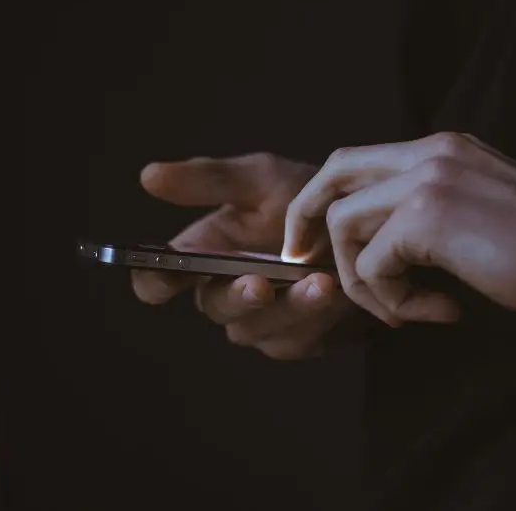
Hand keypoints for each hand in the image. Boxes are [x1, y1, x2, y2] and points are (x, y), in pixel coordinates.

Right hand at [131, 153, 370, 359]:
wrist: (368, 224)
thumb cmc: (305, 197)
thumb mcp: (261, 179)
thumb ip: (209, 180)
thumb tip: (148, 175)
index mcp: (203, 253)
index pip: (158, 279)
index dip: (155, 282)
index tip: (167, 277)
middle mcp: (224, 292)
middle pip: (213, 308)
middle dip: (237, 297)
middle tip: (260, 284)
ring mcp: (260, 321)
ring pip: (257, 329)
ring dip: (289, 308)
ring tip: (320, 282)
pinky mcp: (297, 339)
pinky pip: (297, 339)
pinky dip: (318, 318)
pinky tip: (339, 294)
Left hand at [281, 132, 515, 326]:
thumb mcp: (482, 214)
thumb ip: (430, 213)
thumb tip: (378, 246)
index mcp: (446, 148)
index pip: (359, 160)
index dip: (326, 200)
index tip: (316, 242)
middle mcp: (432, 152)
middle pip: (334, 174)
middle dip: (307, 220)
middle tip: (304, 263)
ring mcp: (428, 178)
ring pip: (344, 225)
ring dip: (364, 281)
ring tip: (409, 309)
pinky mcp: (428, 216)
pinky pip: (373, 265)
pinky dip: (394, 302)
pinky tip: (440, 312)